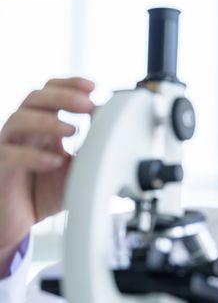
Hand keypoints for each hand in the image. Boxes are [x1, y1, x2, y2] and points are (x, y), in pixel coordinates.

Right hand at [0, 77, 94, 274]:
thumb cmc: (43, 193)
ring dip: (48, 121)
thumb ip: (92, 150)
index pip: (50, 91)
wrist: (18, 224)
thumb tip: (116, 133)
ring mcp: (8, 146)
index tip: (94, 87)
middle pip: (35, 98)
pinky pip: (9, 154)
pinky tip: (54, 161)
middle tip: (88, 104)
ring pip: (19, 119)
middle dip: (63, 96)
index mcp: (42, 126)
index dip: (70, 84)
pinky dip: (33, 156)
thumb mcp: (77, 169)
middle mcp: (24, 131)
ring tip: (73, 130)